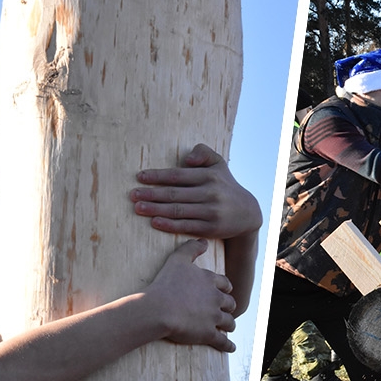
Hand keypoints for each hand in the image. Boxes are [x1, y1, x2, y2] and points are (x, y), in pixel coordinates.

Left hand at [131, 143, 260, 240]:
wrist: (247, 213)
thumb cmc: (224, 185)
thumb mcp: (219, 164)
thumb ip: (203, 153)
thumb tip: (187, 159)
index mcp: (209, 176)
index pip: (177, 175)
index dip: (157, 176)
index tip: (140, 177)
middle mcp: (210, 193)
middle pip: (174, 194)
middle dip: (151, 194)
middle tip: (132, 195)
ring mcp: (210, 212)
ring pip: (177, 211)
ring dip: (155, 209)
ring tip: (137, 208)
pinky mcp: (210, 228)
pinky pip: (186, 226)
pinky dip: (169, 225)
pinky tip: (154, 222)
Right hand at [143, 239, 236, 351]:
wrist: (158, 309)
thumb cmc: (165, 283)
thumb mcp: (177, 260)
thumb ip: (191, 248)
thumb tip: (204, 241)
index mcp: (210, 281)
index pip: (225, 284)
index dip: (225, 288)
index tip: (225, 291)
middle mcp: (215, 299)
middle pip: (230, 304)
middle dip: (229, 307)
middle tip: (227, 310)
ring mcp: (213, 318)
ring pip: (229, 323)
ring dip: (229, 325)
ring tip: (228, 328)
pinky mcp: (208, 334)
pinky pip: (223, 342)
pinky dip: (228, 346)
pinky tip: (230, 348)